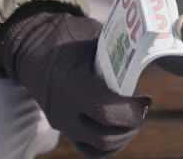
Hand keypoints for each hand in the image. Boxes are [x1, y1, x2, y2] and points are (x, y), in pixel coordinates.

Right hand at [0, 3, 150, 157]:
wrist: (31, 47)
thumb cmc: (66, 36)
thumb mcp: (94, 36)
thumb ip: (119, 51)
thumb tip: (151, 54)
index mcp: (72, 84)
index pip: (106, 112)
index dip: (132, 111)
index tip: (145, 98)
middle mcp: (65, 111)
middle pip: (106, 138)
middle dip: (132, 125)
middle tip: (142, 107)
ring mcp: (62, 124)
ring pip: (100, 149)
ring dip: (123, 137)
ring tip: (132, 116)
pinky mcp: (63, 129)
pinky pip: (89, 150)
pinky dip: (108, 144)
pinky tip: (119, 126)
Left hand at [158, 0, 182, 83]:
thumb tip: (181, 30)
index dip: (172, 49)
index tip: (157, 27)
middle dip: (165, 45)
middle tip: (154, 20)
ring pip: (179, 65)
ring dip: (166, 45)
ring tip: (163, 21)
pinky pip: (180, 62)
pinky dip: (171, 46)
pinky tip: (170, 30)